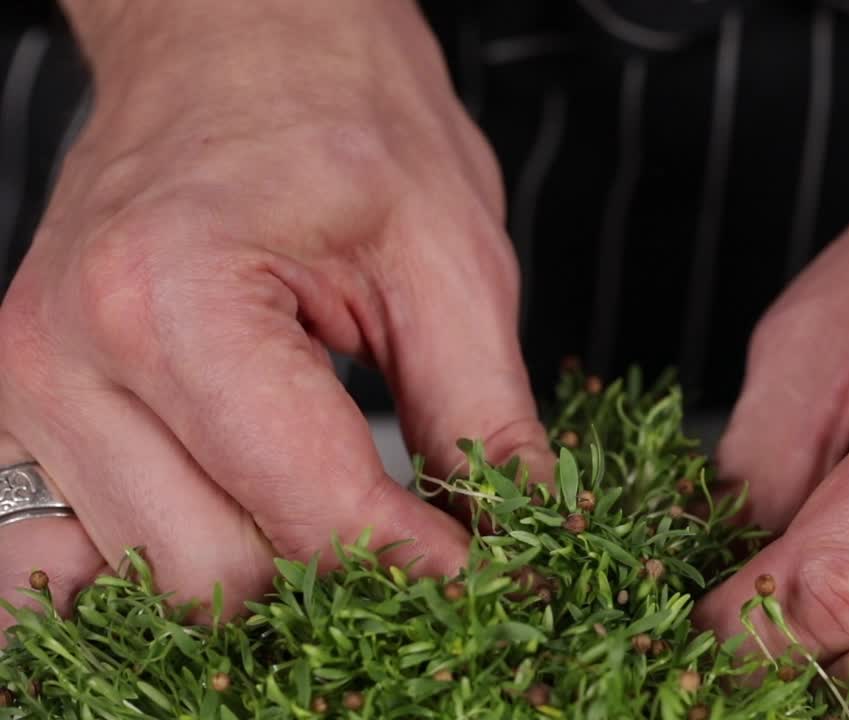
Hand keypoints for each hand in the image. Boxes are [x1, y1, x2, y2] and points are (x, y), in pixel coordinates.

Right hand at [0, 0, 552, 625]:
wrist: (237, 43)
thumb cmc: (339, 117)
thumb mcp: (450, 255)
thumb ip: (483, 413)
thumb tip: (516, 532)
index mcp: (173, 300)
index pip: (311, 508)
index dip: (416, 562)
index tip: (480, 570)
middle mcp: (66, 356)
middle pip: (220, 573)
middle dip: (339, 575)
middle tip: (416, 532)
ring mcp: (22, 391)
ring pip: (142, 584)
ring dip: (252, 579)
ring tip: (324, 515)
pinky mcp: (14, 410)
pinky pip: (47, 566)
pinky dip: (147, 570)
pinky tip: (227, 522)